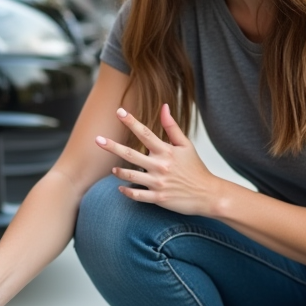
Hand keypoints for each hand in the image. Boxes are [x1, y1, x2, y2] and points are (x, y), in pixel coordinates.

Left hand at [94, 104, 221, 217]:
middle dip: (112, 146)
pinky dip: (127, 192)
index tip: (119, 111)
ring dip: (119, 172)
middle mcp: (160, 166)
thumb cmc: (196, 168)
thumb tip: (163, 107)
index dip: (131, 121)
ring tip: (113, 169)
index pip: (145, 133)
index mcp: (167, 151)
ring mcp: (158, 183)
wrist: (208, 194)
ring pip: (130, 176)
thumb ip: (172, 127)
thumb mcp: (186, 146)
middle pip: (130, 153)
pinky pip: (137, 195)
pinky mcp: (158, 198)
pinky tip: (120, 188)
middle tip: (97, 139)